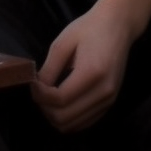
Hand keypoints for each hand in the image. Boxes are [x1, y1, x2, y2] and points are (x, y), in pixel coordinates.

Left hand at [30, 2, 132, 132]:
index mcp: (92, 73)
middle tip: (38, 90)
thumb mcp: (64, 42)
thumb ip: (49, 69)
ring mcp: (109, 100)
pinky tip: (61, 102)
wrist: (118, 25)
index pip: (59, 100)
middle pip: (65, 118)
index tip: (32, 83)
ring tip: (48, 96)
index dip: (40, 96)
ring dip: (55, 115)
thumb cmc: (89, 28)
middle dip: (45, 107)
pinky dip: (68, 118)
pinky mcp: (110, 104)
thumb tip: (37, 89)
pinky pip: (84, 123)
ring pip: (73, 125)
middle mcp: (104, 92)